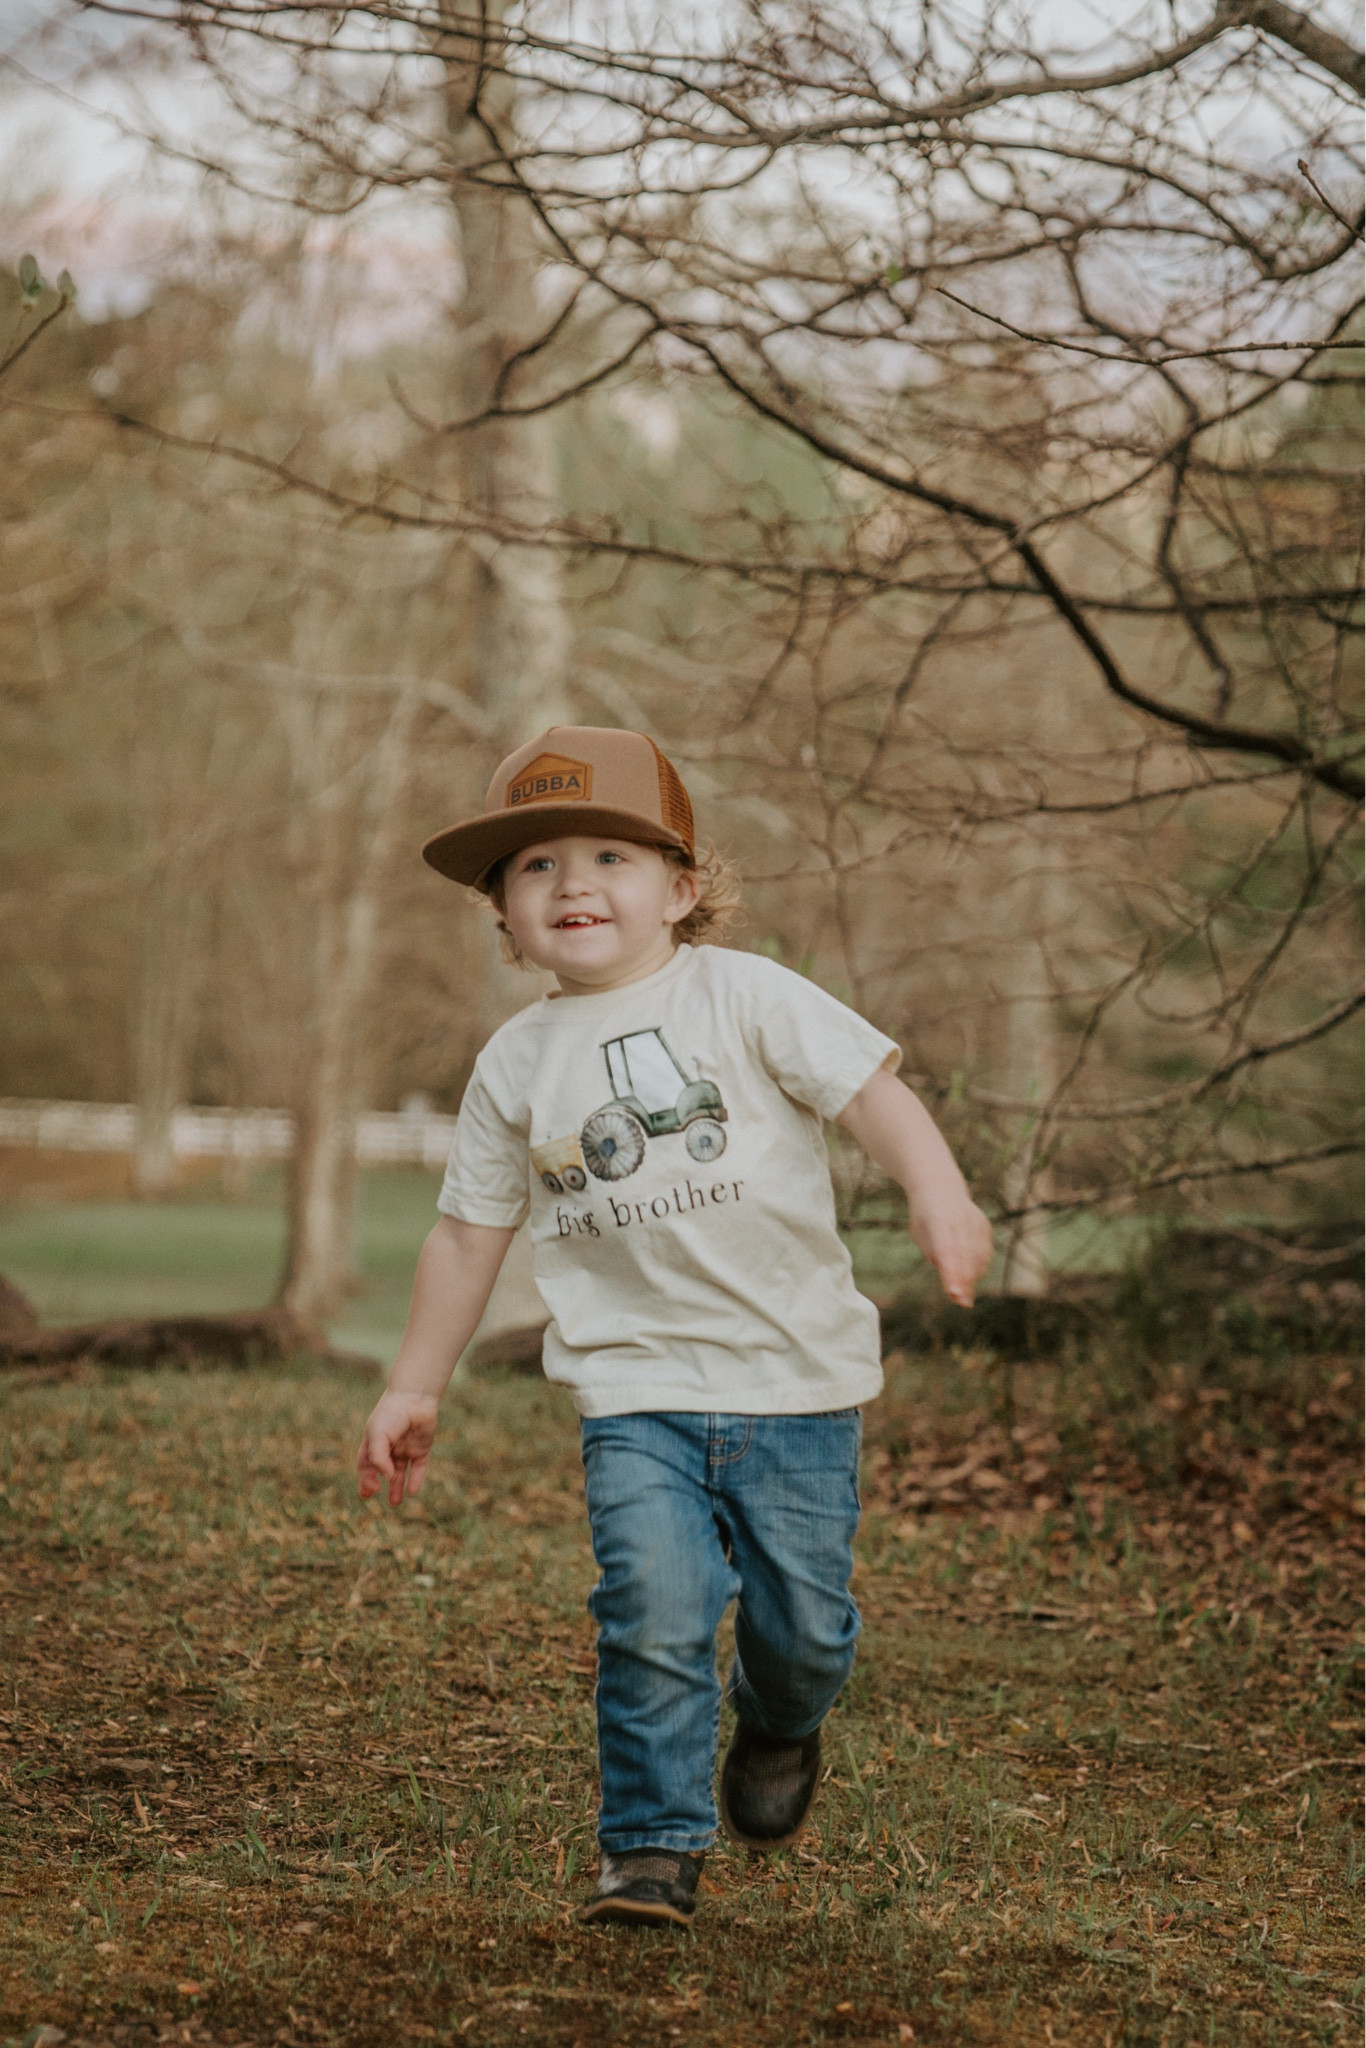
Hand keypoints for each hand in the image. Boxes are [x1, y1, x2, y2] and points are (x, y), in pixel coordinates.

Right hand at [357, 1389, 440, 1505]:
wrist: (415, 1398)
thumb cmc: (391, 1414)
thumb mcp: (377, 1435)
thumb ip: (378, 1458)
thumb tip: (387, 1478)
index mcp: (374, 1442)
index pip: (365, 1464)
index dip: (365, 1478)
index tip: (370, 1490)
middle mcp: (389, 1447)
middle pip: (381, 1470)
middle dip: (376, 1484)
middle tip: (374, 1496)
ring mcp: (405, 1448)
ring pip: (400, 1472)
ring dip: (397, 1487)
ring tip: (395, 1503)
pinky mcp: (421, 1449)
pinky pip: (418, 1467)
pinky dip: (416, 1479)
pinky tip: (412, 1491)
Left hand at [910, 1198, 993, 1308]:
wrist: (940, 1186)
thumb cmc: (924, 1215)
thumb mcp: (919, 1233)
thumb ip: (933, 1252)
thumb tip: (951, 1278)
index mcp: (938, 1219)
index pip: (947, 1250)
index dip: (951, 1273)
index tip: (953, 1293)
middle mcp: (960, 1219)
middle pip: (965, 1255)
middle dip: (964, 1280)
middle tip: (961, 1302)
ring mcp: (975, 1221)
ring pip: (978, 1255)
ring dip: (973, 1277)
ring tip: (964, 1295)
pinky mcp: (984, 1225)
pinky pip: (985, 1251)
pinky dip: (979, 1267)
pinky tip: (971, 1279)